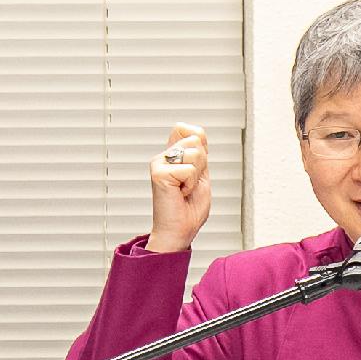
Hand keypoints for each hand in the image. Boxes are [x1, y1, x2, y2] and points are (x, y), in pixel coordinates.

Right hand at [145, 124, 213, 254]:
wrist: (180, 230)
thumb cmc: (189, 208)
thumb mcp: (201, 174)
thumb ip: (199, 151)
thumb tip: (196, 132)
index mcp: (172, 155)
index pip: (187, 129)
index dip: (199, 144)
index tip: (195, 167)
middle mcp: (163, 156)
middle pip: (195, 141)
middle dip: (202, 165)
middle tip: (189, 183)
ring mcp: (159, 163)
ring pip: (194, 153)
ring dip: (196, 176)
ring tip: (185, 189)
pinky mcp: (158, 173)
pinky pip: (189, 170)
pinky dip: (191, 184)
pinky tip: (180, 193)